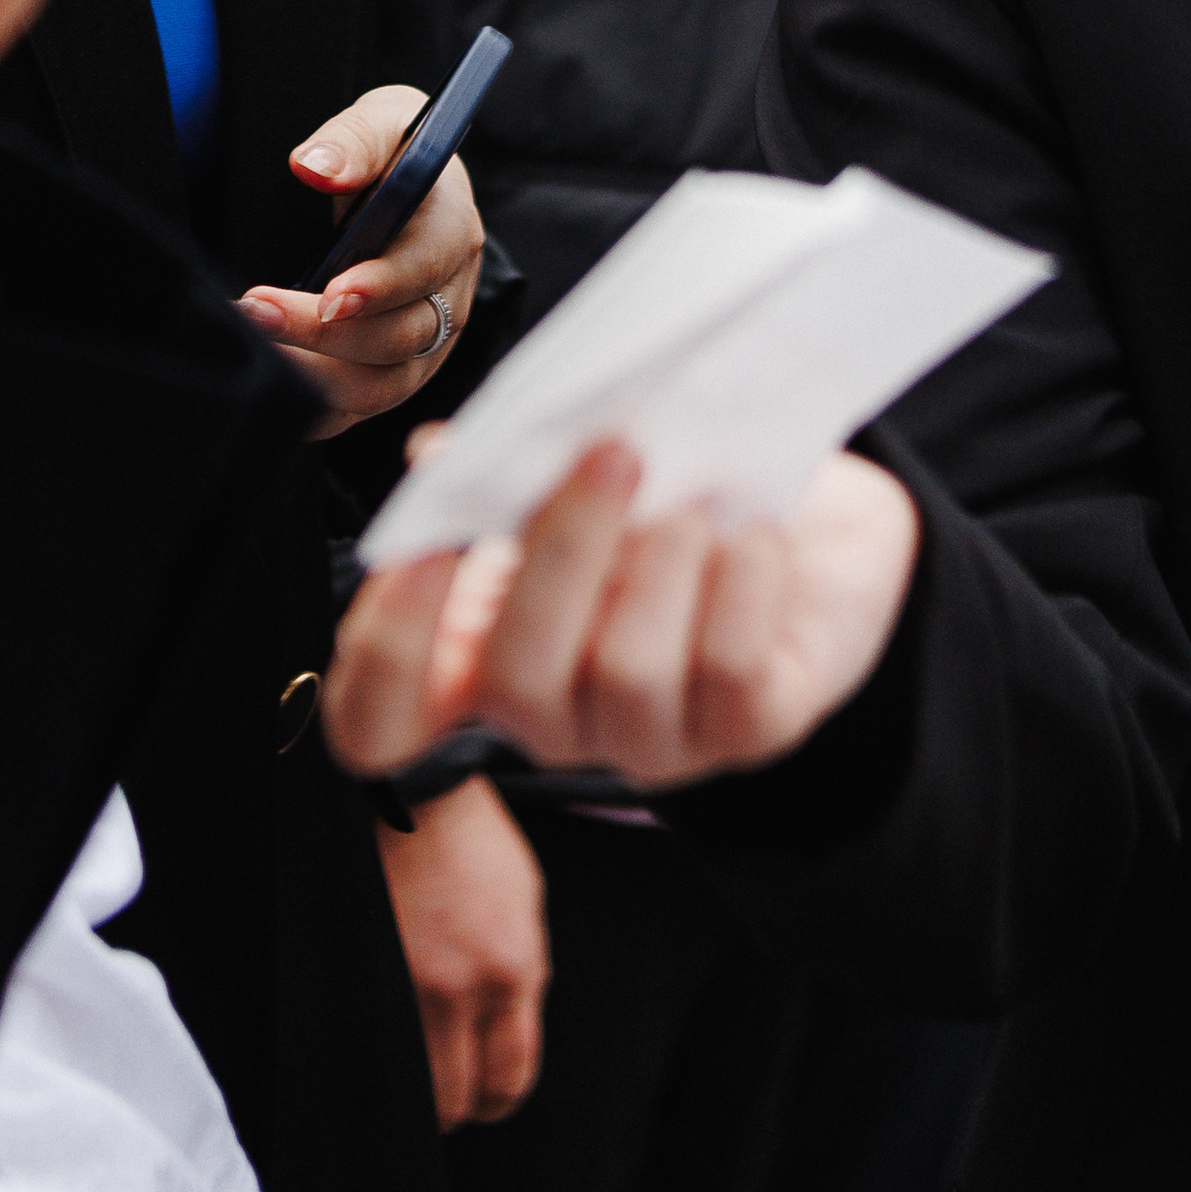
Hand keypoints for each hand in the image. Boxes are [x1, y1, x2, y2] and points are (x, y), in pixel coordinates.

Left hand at [236, 86, 484, 431]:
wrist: (412, 193)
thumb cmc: (396, 156)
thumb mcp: (385, 123)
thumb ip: (353, 141)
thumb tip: (315, 165)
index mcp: (452, 234)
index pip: (424, 270)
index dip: (380, 287)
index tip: (332, 294)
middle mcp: (448, 301)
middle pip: (399, 337)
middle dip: (324, 330)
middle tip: (255, 308)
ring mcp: (424, 349)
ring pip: (381, 386)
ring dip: (315, 374)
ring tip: (254, 345)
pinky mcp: (393, 377)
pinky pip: (358, 411)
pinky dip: (317, 411)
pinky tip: (271, 388)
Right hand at [324, 442, 919, 787]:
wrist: (804, 517)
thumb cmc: (667, 486)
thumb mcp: (575, 477)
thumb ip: (507, 475)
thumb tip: (445, 456)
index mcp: (482, 658)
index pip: (386, 718)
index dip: (387, 651)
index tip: (422, 544)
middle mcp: (557, 718)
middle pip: (517, 682)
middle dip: (563, 554)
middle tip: (612, 450)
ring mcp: (652, 740)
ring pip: (629, 677)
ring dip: (659, 568)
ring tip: (691, 501)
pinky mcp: (750, 733)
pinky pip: (731, 674)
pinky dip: (740, 587)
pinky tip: (753, 533)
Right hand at [379, 775, 549, 1127]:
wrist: (413, 789)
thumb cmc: (473, 839)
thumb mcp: (525, 905)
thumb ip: (524, 974)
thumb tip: (505, 1032)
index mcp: (512, 970)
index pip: (509, 1077)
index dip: (498, 1098)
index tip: (488, 1097)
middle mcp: (459, 986)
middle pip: (455, 1098)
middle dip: (456, 1103)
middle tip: (449, 1089)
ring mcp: (406, 978)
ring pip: (409, 1081)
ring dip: (414, 1085)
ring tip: (414, 1066)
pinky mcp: (366, 966)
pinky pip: (374, 1035)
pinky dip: (382, 1044)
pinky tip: (385, 1030)